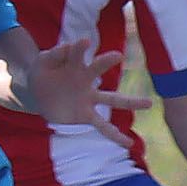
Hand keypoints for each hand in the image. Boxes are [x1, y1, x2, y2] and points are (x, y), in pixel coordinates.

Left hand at [27, 39, 151, 149]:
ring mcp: (88, 98)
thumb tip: (69, 46)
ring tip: (149, 104)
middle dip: (106, 62)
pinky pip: (102, 126)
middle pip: (98, 70)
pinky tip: (128, 143)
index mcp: (73, 64)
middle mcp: (85, 79)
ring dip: (130, 102)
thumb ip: (53, 55)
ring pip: (112, 99)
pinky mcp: (85, 115)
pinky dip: (115, 135)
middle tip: (118, 56)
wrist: (37, 94)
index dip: (80, 48)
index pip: (76, 53)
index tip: (84, 42)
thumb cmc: (43, 74)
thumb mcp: (42, 63)